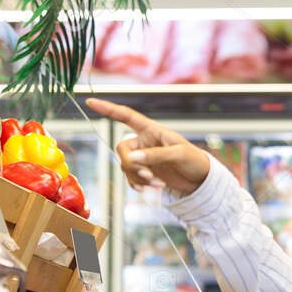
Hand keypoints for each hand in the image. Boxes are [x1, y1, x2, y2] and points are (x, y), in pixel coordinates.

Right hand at [87, 98, 212, 194]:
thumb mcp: (178, 154)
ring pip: (126, 166)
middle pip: (122, 149)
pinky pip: (131, 178)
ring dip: (138, 178)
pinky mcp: (145, 172)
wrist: (201, 179)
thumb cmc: (194, 160)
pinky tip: (152, 189)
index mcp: (151, 130)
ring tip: (158, 184)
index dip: (108, 109)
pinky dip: (139, 185)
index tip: (91, 101)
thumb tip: (131, 159)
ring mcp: (143, 158)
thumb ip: (155, 155)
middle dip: (132, 165)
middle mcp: (143, 142)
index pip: (126, 116)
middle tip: (149, 175)